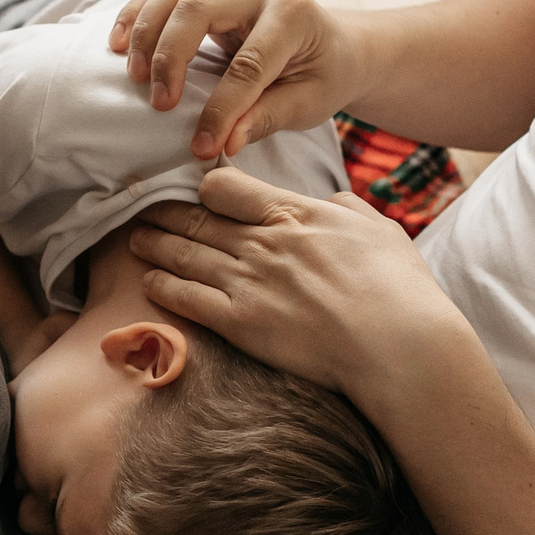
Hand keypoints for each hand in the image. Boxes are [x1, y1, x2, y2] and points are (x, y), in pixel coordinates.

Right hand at [108, 0, 362, 159]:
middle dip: (170, 58)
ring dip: (145, 31)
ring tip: (131, 75)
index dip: (221, 109)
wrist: (335, 44)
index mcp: (293, 15)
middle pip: (196, 9)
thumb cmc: (323, 76)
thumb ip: (267, 118)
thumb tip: (225, 143)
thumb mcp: (309, 102)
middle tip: (159, 104)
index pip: (247, 64)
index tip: (202, 147)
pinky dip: (136, 13)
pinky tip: (117, 44)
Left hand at [128, 167, 470, 396]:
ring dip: (154, 245)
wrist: (398, 346)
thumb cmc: (399, 289)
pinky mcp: (242, 325)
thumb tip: (329, 200)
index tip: (197, 193)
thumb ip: (346, 208)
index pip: (227, 187)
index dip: (207, 188)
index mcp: (295, 214)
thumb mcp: (379, 230)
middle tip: (142, 208)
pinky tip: (147, 280)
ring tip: (134, 239)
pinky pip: (189, 300)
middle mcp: (264, 243)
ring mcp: (249, 283)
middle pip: (198, 220)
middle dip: (166, 213)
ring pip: (185, 255)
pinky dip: (163, 287)